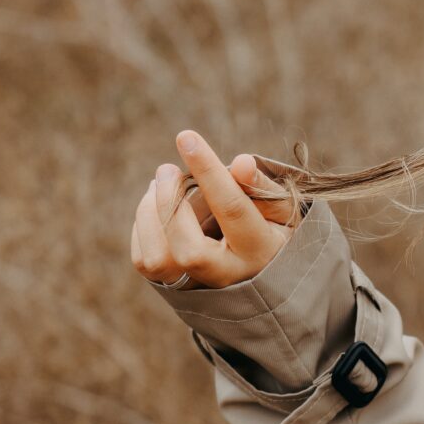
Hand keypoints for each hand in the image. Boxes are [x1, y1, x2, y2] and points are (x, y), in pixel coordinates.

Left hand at [131, 130, 296, 288]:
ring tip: (162, 183)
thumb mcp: (279, 206)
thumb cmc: (271, 227)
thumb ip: (260, 186)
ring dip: (151, 213)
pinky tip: (157, 205)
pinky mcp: (171, 286)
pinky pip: (144, 260)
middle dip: (170, 203)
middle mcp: (228, 275)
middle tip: (168, 169)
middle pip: (188, 250)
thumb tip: (240, 162)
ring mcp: (197, 286)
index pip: (232, 209)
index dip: (208, 172)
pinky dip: (144, 224)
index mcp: (260, 251)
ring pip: (158, 260)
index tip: (186, 137)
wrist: (259, 269)